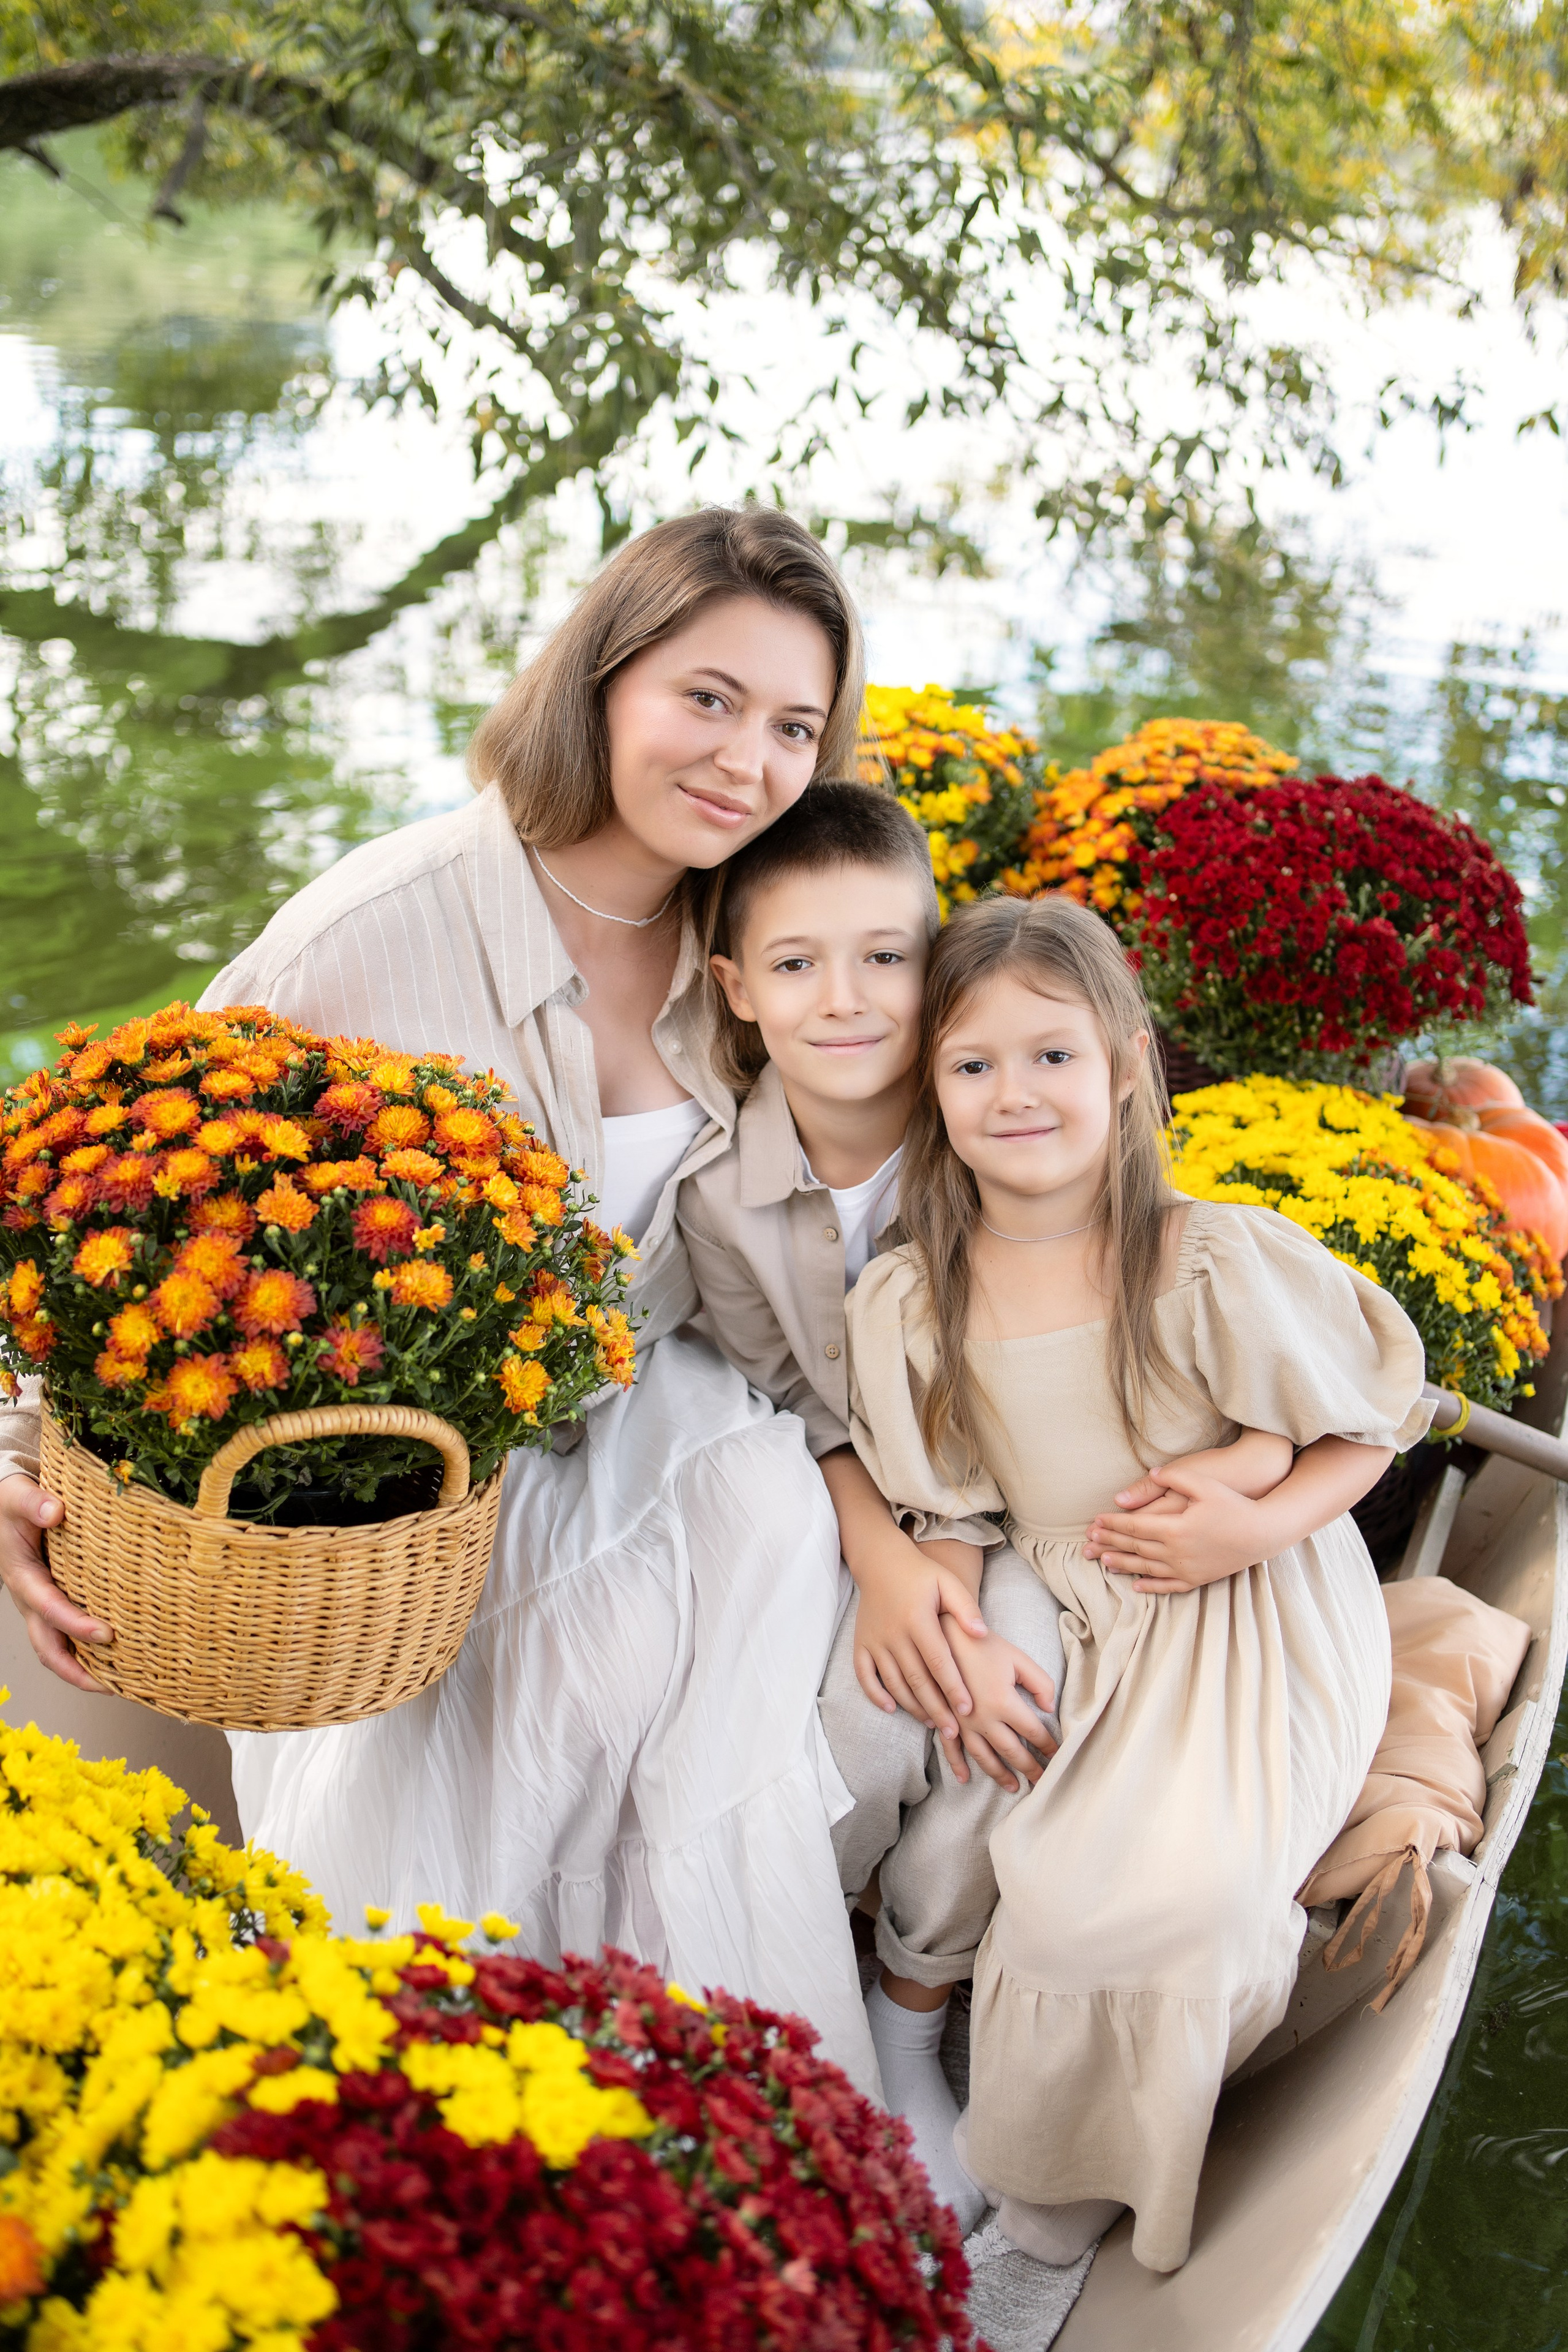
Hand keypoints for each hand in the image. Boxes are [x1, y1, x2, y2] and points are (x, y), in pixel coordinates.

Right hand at [0, 1472, 110, 1690]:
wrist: (5, 1508)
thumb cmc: (12, 1504)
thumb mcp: (17, 1497)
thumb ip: (34, 1504)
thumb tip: (55, 1512)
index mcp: (23, 1577)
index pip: (49, 1609)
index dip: (75, 1625)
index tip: (106, 1634)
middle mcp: (31, 1600)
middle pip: (47, 1647)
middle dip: (77, 1671)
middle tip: (114, 1684)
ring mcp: (41, 1606)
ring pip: (57, 1648)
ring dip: (84, 1670)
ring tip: (122, 1685)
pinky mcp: (54, 1603)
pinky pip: (67, 1636)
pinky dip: (88, 1654)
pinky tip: (118, 1661)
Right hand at [852, 1536, 988, 1738]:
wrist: (881, 1562)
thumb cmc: (921, 1574)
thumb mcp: (948, 1582)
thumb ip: (966, 1609)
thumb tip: (983, 1635)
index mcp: (918, 1619)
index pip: (939, 1661)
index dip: (953, 1687)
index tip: (968, 1710)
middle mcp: (894, 1633)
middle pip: (917, 1680)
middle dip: (936, 1708)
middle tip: (953, 1733)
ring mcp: (875, 1640)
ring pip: (893, 1682)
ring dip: (912, 1706)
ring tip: (932, 1722)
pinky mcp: (861, 1643)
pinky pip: (865, 1675)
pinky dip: (875, 1694)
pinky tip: (891, 1708)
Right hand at [936, 1620, 1056, 1791]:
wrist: (943, 1633)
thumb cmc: (983, 1643)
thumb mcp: (1018, 1657)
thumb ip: (1040, 1683)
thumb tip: (1049, 1708)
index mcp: (1004, 1702)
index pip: (1034, 1732)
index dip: (1049, 1746)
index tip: (1059, 1756)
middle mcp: (983, 1718)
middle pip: (1012, 1751)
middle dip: (1030, 1768)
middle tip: (1044, 1783)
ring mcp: (962, 1722)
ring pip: (984, 1757)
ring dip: (1000, 1775)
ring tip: (1014, 1787)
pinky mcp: (945, 1719)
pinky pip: (951, 1749)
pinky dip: (957, 1765)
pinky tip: (965, 1779)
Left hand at [1086, 1463, 1272, 1593]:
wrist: (1264, 1533)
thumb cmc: (1234, 1504)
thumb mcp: (1204, 1484)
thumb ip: (1174, 1477)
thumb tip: (1149, 1472)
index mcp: (1175, 1527)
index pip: (1134, 1525)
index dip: (1113, 1523)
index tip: (1095, 1521)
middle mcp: (1177, 1552)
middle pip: (1136, 1546)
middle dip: (1111, 1541)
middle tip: (1089, 1540)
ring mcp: (1187, 1569)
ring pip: (1146, 1568)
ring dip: (1123, 1563)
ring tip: (1104, 1560)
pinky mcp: (1198, 1579)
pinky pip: (1168, 1585)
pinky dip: (1149, 1585)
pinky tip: (1135, 1584)